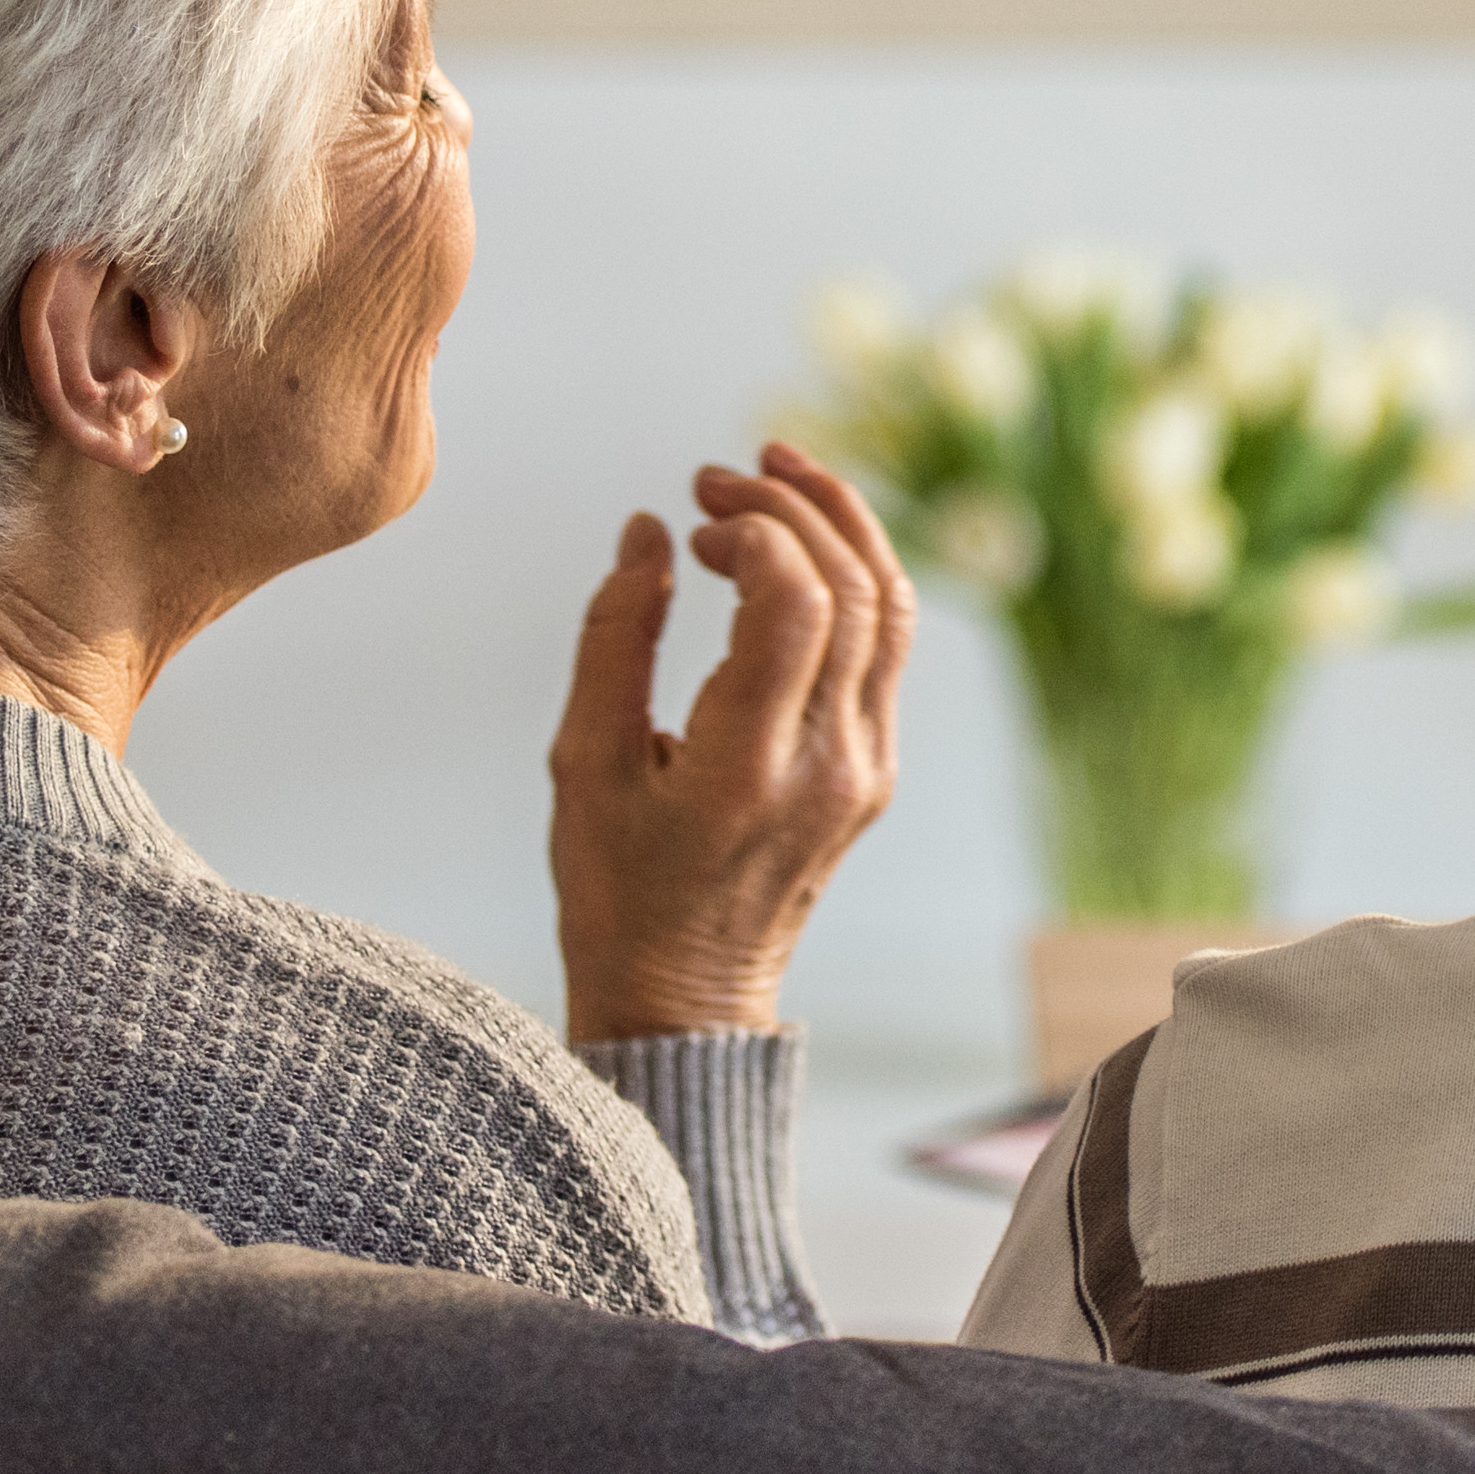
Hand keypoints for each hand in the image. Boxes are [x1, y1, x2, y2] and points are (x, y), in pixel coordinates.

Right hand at [549, 442, 911, 1044]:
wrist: (685, 997)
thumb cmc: (619, 889)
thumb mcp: (584, 764)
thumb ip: (615, 637)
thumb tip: (647, 531)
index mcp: (751, 769)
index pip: (800, 608)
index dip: (757, 536)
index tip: (693, 519)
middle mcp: (829, 764)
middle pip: (854, 591)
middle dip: (791, 510)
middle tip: (716, 480)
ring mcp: (864, 767)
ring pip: (889, 608)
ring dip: (839, 525)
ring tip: (776, 476)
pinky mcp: (872, 768)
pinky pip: (886, 646)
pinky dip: (850, 576)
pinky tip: (796, 548)